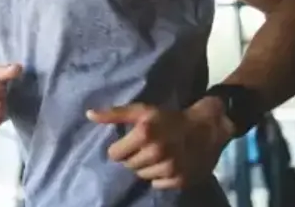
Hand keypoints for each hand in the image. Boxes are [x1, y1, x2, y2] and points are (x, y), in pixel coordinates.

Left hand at [87, 97, 233, 188]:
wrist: (206, 128)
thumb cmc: (168, 117)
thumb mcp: (141, 110)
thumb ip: (114, 114)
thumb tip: (88, 114)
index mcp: (144, 133)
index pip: (115, 154)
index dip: (119, 149)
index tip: (128, 144)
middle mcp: (156, 152)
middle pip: (128, 165)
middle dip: (132, 157)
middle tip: (144, 149)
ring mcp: (170, 168)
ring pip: (142, 176)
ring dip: (145, 167)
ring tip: (156, 156)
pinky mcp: (180, 180)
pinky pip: (157, 184)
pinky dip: (159, 177)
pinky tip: (166, 165)